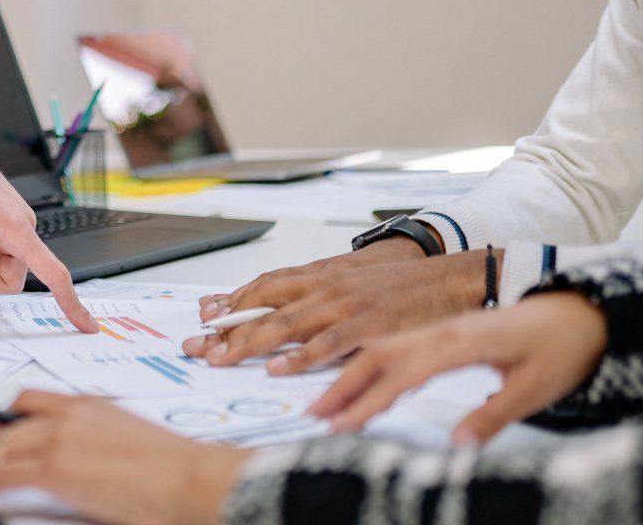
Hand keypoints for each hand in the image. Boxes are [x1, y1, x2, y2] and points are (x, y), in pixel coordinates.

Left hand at [0, 390, 248, 524]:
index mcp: (85, 404)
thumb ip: (93, 444)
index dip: (2, 423)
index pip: (27, 402)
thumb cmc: (174, 470)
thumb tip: (77, 465)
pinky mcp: (57, 468)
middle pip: (5, 426)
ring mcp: (59, 439)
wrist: (191, 478)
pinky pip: (4, 476)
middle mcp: (67, 415)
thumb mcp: (125, 441)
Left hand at [183, 247, 484, 373]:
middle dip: (227, 328)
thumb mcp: (347, 279)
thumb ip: (314, 294)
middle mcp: (323, 286)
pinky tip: (278, 369)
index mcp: (317, 275)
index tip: (202, 317)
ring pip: (286, 324)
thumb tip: (280, 307)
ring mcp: (344, 305)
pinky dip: (300, 357)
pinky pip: (328, 343)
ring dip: (250, 343)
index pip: (262, 287)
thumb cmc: (395, 282)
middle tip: (198, 346)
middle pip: (264, 307)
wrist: (444, 276)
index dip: (230, 302)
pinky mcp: (368, 324)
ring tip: (221, 360)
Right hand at [308, 293, 608, 443]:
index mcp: (461, 341)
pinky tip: (360, 378)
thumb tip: (458, 445)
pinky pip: (397, 344)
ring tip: (328, 401)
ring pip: (382, 347)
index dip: (369, 401)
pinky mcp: (446, 332)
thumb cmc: (562, 344)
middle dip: (344, 386)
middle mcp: (443, 331)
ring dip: (350, 374)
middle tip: (317, 414)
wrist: (581, 309)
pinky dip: (369, 362)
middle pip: (378, 355)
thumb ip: (493, 415)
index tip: (343, 424)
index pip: (402, 374)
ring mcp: (442, 328)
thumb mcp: (536, 387)